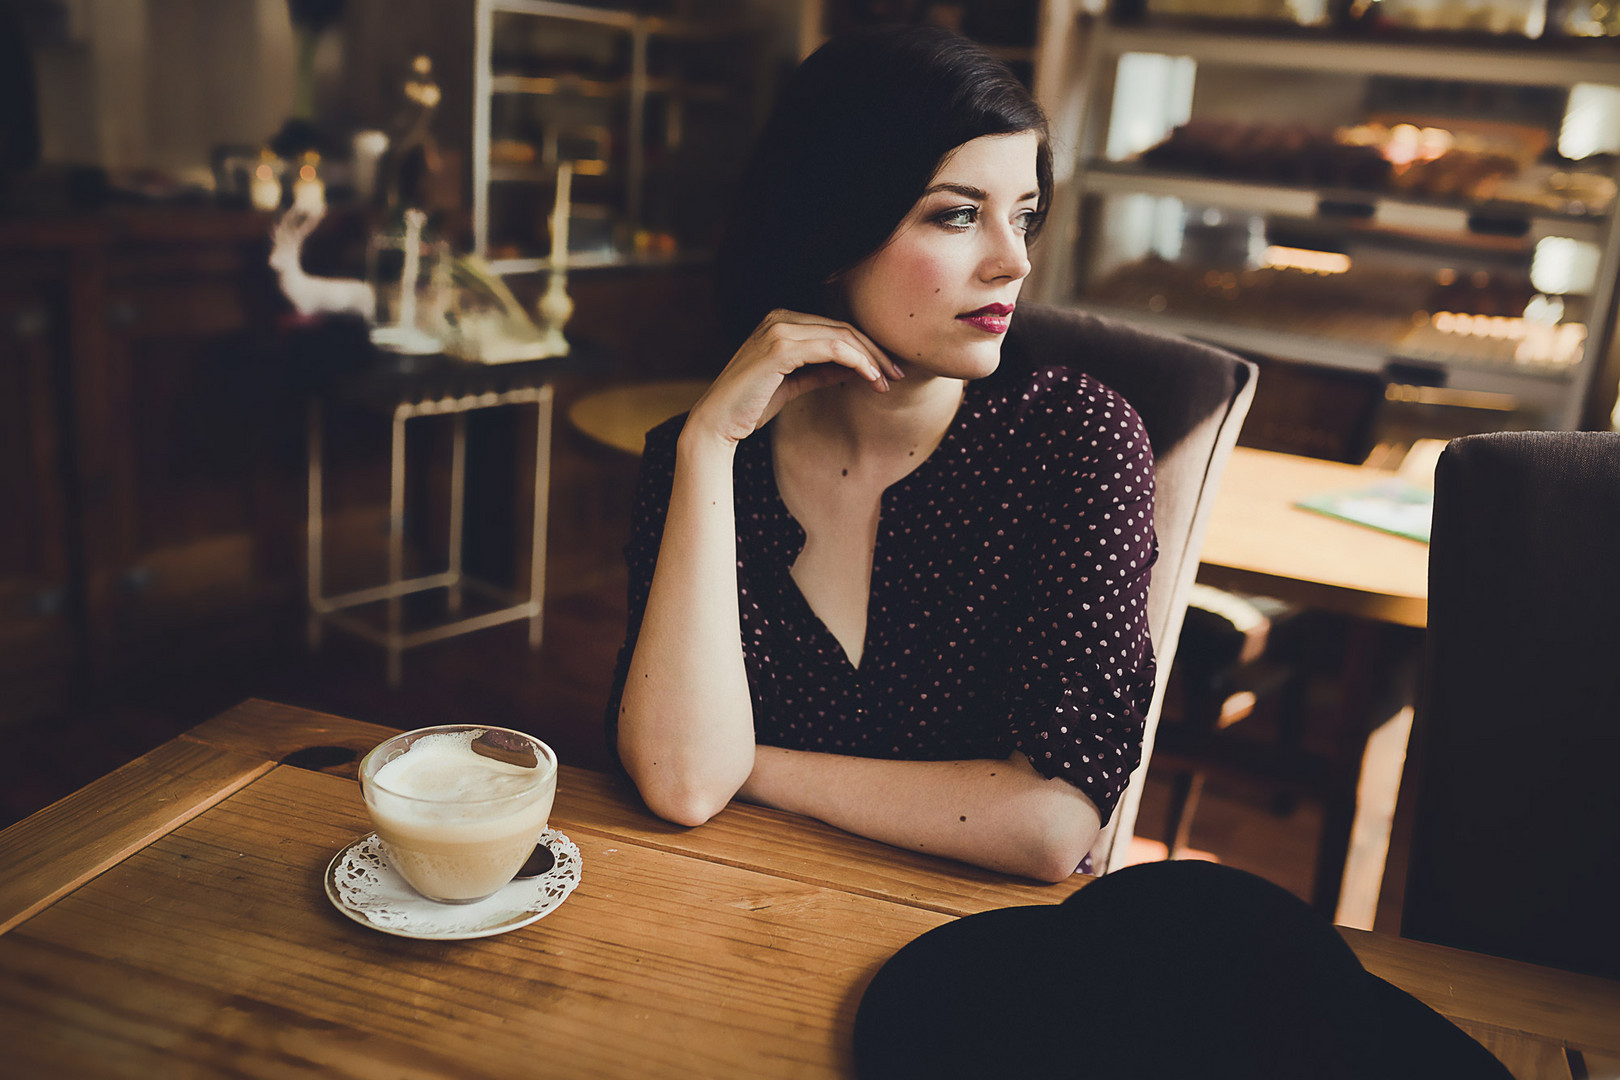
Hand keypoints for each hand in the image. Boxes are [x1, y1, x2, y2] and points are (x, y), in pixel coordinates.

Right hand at [684, 310, 904, 445]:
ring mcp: (778, 329)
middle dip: (875, 351)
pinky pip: (832, 348)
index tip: (888, 370)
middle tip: (898, 373)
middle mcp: (779, 318)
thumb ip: (821, 371)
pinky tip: (871, 378)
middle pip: (843, 327)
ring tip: (888, 381)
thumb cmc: (751, 406)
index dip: (866, 347)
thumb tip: (856, 367)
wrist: (718, 423)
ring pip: (841, 336)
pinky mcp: (779, 347)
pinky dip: (857, 362)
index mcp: (780, 322)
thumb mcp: (794, 384)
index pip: (835, 328)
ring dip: (871, 358)